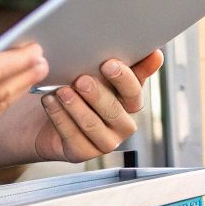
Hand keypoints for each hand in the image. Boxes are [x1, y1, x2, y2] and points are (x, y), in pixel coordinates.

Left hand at [35, 51, 165, 162]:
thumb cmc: (80, 89)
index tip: (109, 64)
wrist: (50, 115)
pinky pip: (72, 136)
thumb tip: (154, 53)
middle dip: (96, 94)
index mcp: (130, 102)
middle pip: (114, 111)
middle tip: (81, 79)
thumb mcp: (101, 74)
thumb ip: (127, 63)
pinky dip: (59, 117)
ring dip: (75, 106)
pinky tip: (50, 101)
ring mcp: (104, 141)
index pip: (134, 92)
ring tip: (61, 91)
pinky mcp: (83, 153)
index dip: (123, 78)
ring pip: (92, 124)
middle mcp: (122, 124)